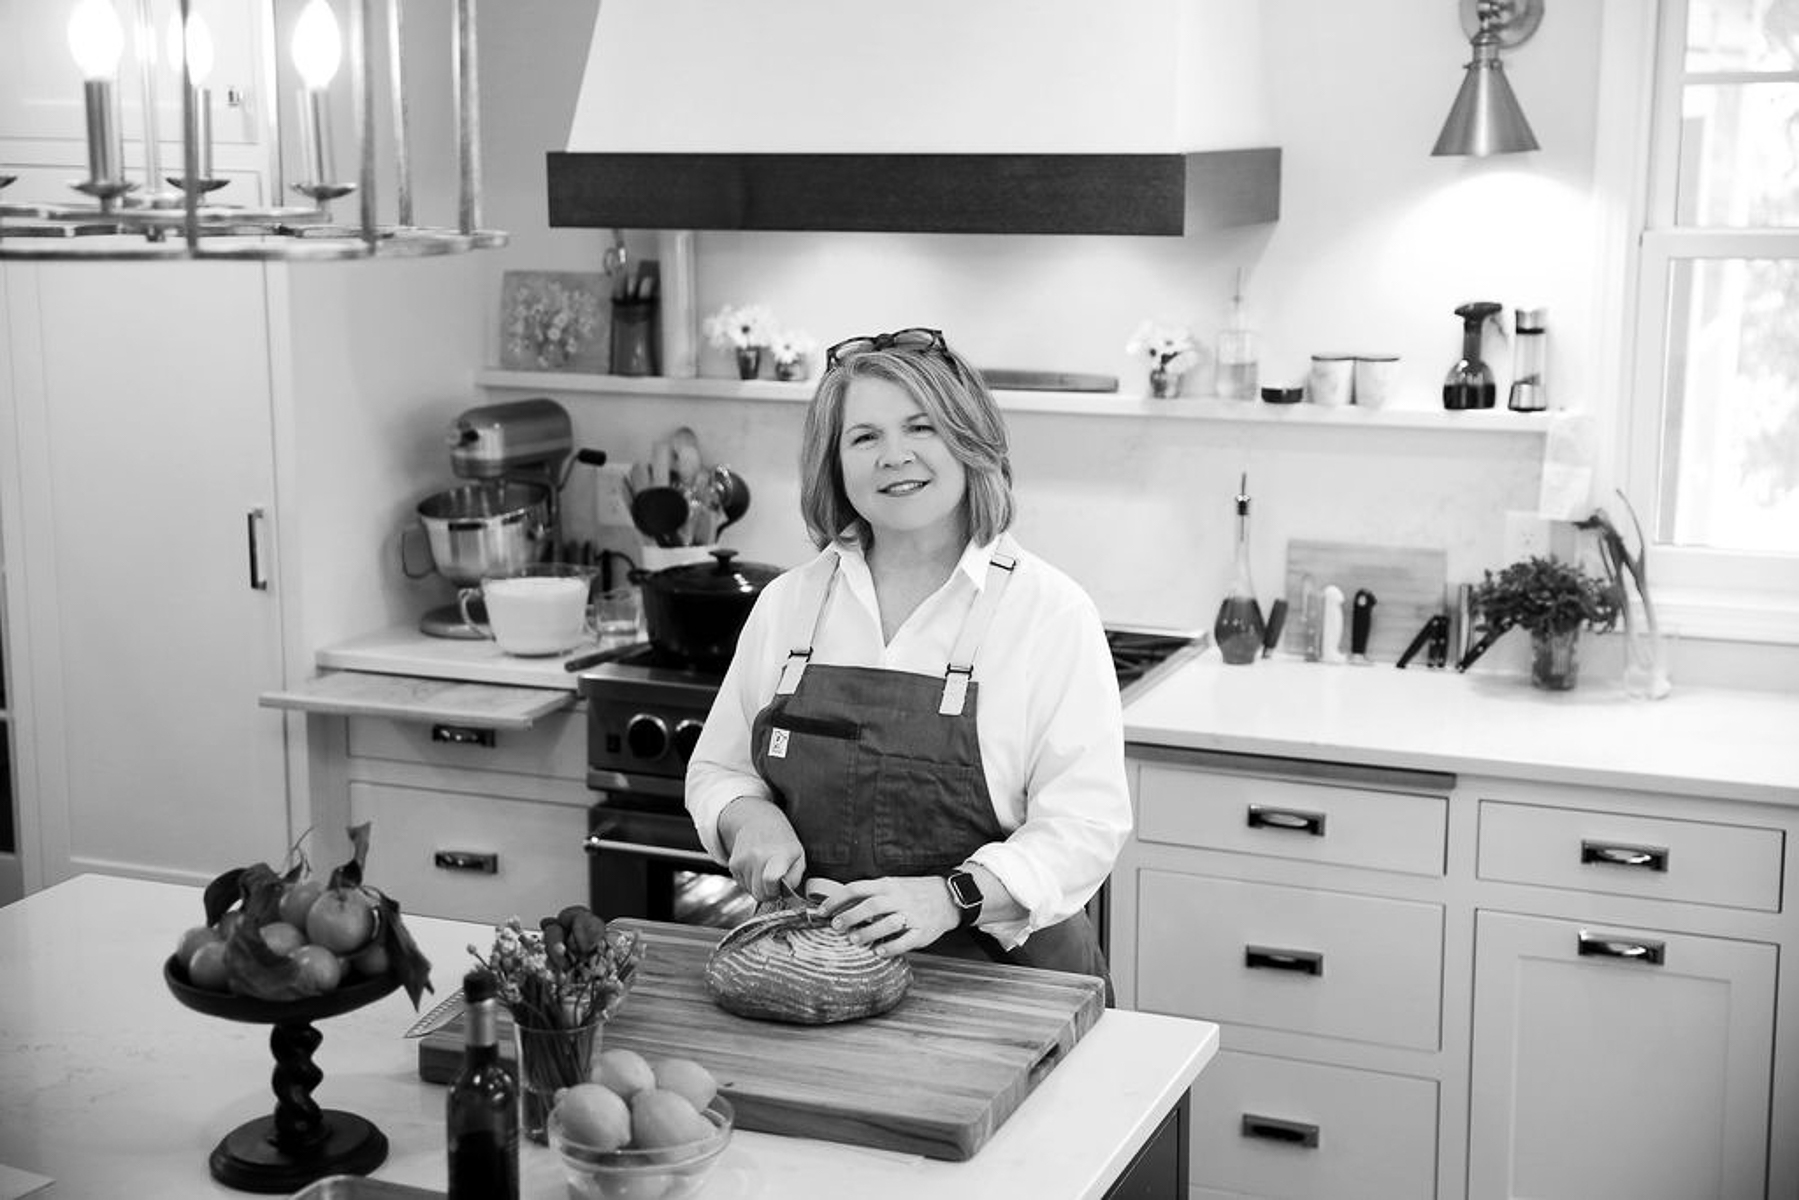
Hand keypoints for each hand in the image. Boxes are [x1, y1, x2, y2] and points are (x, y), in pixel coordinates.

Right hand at [717, 797, 803, 901]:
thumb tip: (785, 894)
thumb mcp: (798, 855)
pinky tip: (755, 867)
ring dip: (758, 886)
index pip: (770, 879)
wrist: (758, 821)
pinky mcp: (733, 864)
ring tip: (765, 870)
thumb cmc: (781, 840)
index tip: (780, 887)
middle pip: (759, 894)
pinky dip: (749, 881)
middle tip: (775, 882)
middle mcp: (758, 856)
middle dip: (768, 893)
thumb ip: (794, 878)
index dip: (775, 891)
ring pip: (750, 891)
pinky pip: (742, 885)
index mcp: (779, 854)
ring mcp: (744, 860)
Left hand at [821, 876, 957, 957]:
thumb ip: (871, 894)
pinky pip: (905, 941)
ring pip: (888, 923)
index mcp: (887, 885)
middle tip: (836, 926)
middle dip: (850, 916)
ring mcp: (912, 915)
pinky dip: (890, 947)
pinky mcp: (922, 931)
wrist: (948, 897)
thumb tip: (840, 905)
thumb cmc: (913, 893)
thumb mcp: (892, 885)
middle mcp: (899, 898)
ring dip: (869, 932)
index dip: (837, 900)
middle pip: (871, 905)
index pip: (857, 888)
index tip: (822, 911)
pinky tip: (878, 952)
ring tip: (855, 940)